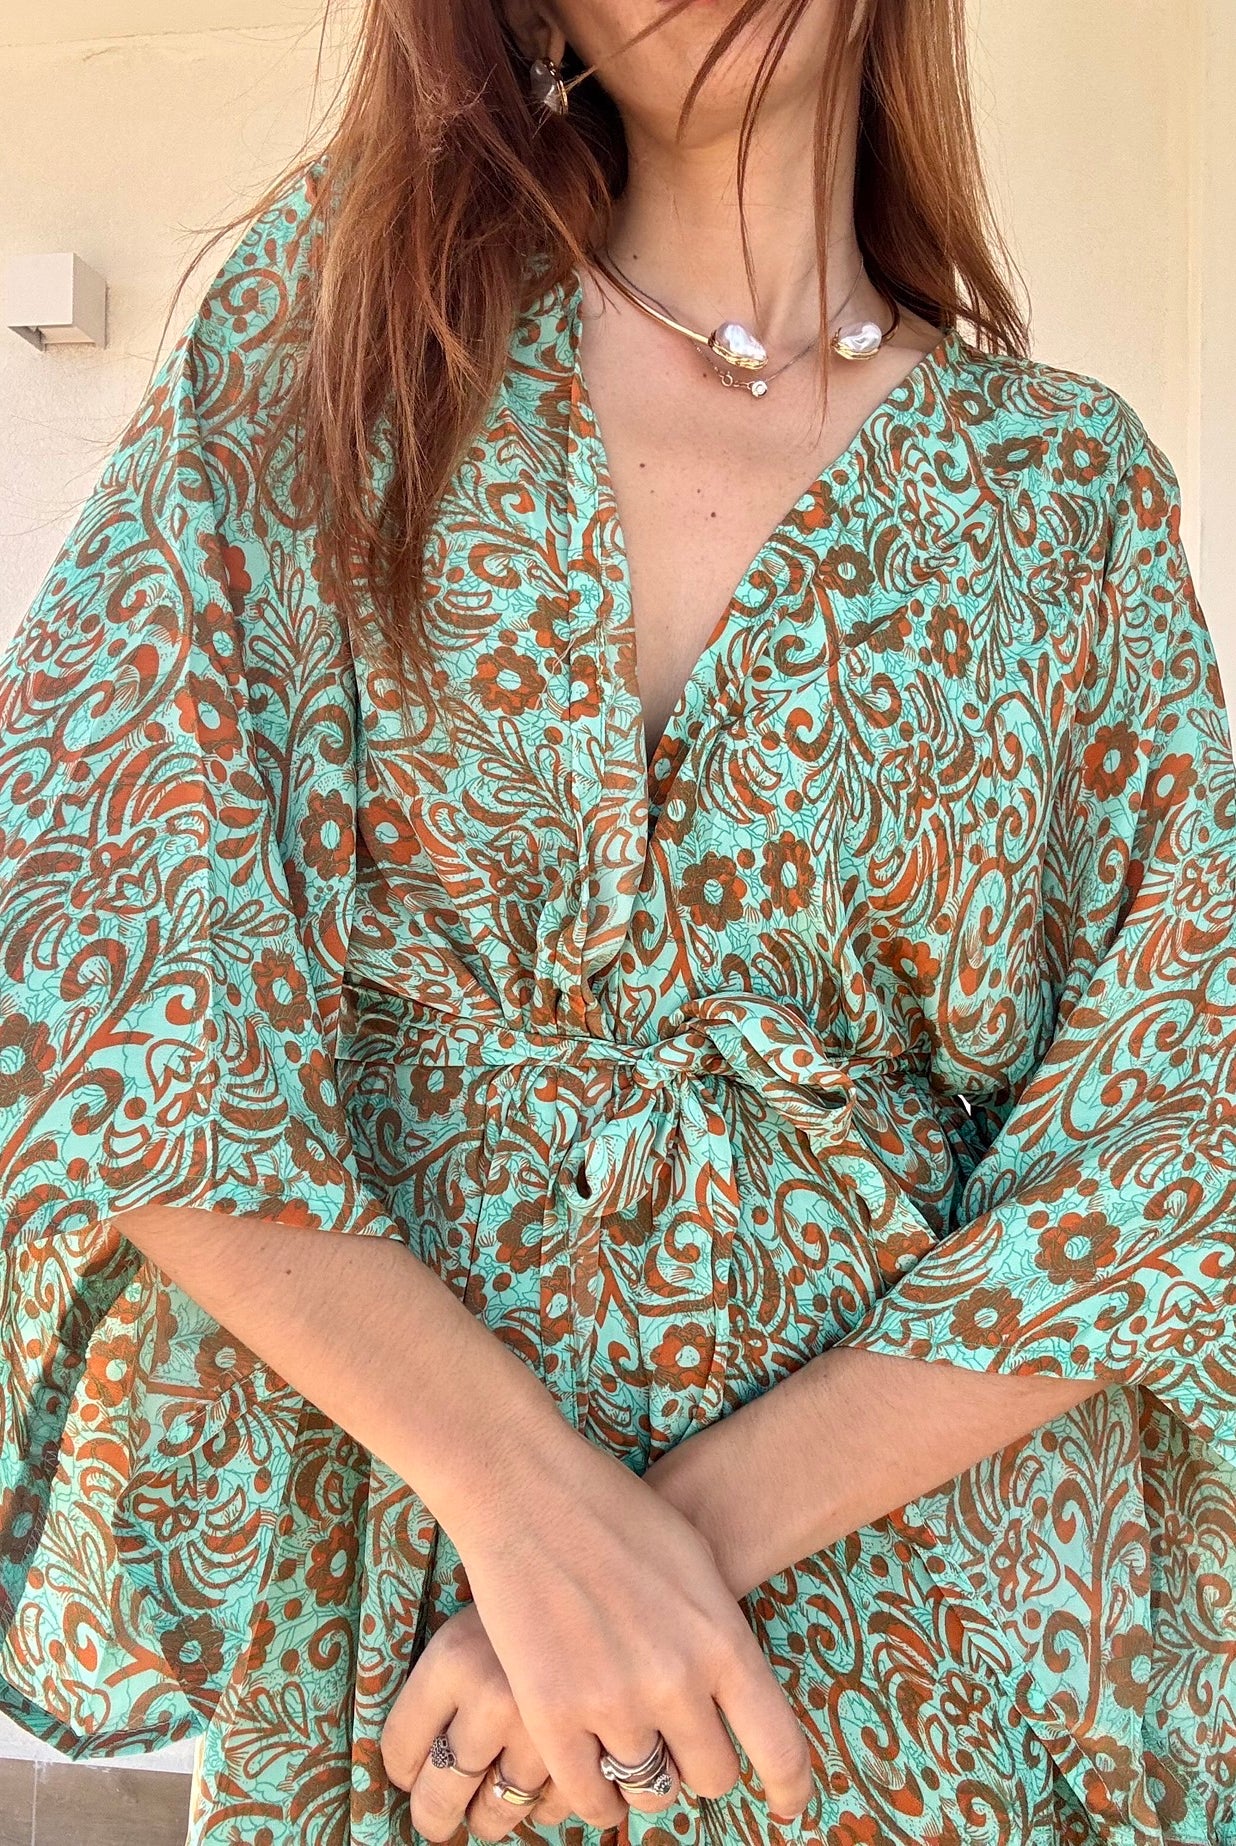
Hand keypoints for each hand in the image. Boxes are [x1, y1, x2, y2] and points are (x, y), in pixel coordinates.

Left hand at [382, 1600, 591, 1841]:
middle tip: (437, 1814)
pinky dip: (544, 1805)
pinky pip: (555, 1806)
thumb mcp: (472, 1621)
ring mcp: (547, 1726)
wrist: (601, 1561)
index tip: (410, 1773)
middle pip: (442, 1794)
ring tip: (486, 1804)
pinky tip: (540, 1781)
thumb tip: (414, 1765)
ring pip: (497, 1810)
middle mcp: (494, 1698)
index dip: (402, 1769)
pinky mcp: (596, 1744)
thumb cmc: (531, 1590)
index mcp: (454, 1659)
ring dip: (487, 1815)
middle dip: (434, 1813)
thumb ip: (442, 1687)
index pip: (401, 1749)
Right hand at [444, 1426, 813, 1830]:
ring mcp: (612, 1702)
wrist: (528, 1489)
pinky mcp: (551, 1716)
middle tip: (675, 1743)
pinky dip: (595, 1795)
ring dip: (642, 1777)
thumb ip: (717, 1634)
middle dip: (696, 1764)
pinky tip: (592, 1771)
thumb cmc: (616, 1513)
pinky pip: (589, 1797)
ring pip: (650, 1791)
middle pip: (711, 1776)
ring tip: (625, 1744)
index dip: (789, 1790)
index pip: (778, 1748)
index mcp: (722, 1639)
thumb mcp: (695, 1563)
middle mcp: (676, 1681)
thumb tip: (731, 1696)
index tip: (787, 1809)